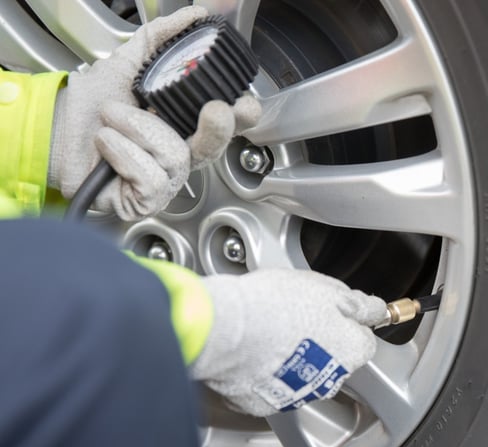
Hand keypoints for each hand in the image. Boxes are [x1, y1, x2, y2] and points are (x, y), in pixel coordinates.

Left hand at [47, 6, 260, 220]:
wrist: (56, 131)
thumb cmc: (91, 106)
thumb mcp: (128, 62)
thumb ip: (162, 38)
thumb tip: (195, 14)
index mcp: (184, 125)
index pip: (227, 124)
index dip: (241, 116)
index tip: (244, 104)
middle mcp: (180, 154)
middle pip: (214, 146)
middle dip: (216, 127)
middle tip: (214, 109)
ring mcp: (166, 180)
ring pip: (174, 154)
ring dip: (136, 127)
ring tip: (113, 120)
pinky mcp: (147, 200)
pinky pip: (150, 175)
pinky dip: (122, 152)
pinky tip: (108, 146)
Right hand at [190, 269, 387, 416]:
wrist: (226, 328)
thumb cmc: (274, 304)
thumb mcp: (325, 288)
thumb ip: (357, 304)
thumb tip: (375, 310)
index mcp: (350, 350)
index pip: (364, 340)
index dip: (348, 323)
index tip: (333, 314)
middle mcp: (329, 380)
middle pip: (335, 361)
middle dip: (322, 343)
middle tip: (297, 318)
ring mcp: (297, 395)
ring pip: (304, 376)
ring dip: (295, 359)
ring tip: (271, 333)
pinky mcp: (265, 404)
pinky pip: (273, 387)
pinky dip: (268, 374)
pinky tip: (255, 352)